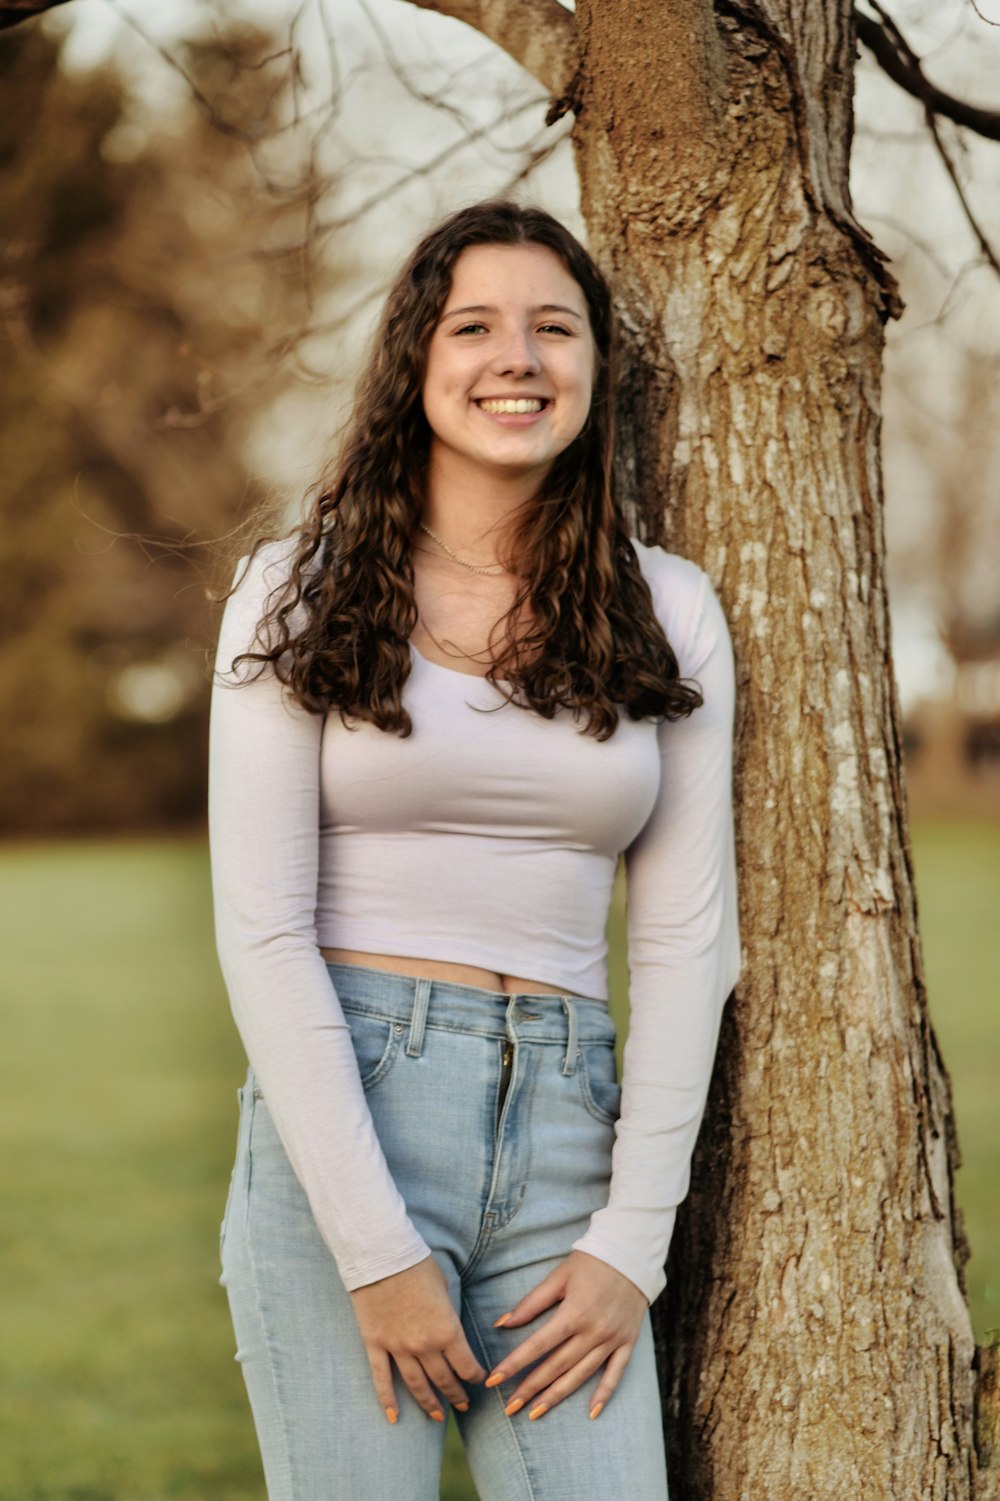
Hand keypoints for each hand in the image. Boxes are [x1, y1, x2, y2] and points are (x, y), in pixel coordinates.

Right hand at [350, 1254, 485, 1423]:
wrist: (381, 1254)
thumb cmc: (417, 1265)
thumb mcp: (444, 1288)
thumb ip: (447, 1315)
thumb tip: (449, 1328)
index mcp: (447, 1330)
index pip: (466, 1365)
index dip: (475, 1376)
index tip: (478, 1379)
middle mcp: (424, 1345)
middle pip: (443, 1379)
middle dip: (455, 1394)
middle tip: (463, 1404)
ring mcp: (398, 1347)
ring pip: (416, 1385)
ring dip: (429, 1403)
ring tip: (437, 1416)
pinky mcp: (375, 1344)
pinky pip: (382, 1379)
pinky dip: (388, 1400)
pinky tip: (394, 1418)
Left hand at [484, 1250, 647, 1420]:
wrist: (631, 1253)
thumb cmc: (590, 1262)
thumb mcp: (558, 1277)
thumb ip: (531, 1303)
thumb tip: (502, 1323)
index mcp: (574, 1312)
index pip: (538, 1345)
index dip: (514, 1364)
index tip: (494, 1380)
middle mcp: (593, 1331)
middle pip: (557, 1366)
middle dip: (530, 1388)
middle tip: (509, 1408)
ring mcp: (612, 1339)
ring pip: (581, 1375)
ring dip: (557, 1396)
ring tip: (535, 1413)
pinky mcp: (627, 1342)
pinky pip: (616, 1373)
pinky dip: (604, 1394)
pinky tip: (591, 1413)